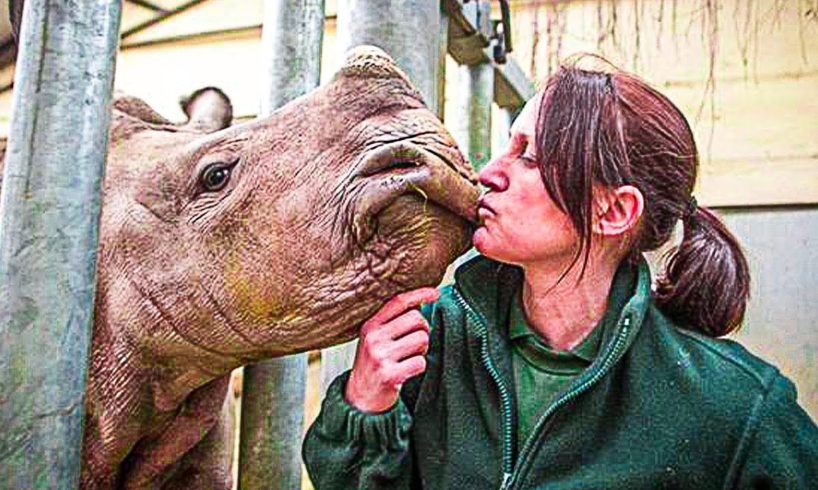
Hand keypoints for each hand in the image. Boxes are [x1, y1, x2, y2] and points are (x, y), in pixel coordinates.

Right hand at [345, 287, 438, 412]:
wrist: (359, 400)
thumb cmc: (372, 366)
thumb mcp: (374, 339)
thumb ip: (392, 322)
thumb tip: (419, 303)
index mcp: (370, 326)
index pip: (398, 302)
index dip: (419, 294)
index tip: (436, 293)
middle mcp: (374, 338)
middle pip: (416, 319)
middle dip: (423, 330)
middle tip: (415, 344)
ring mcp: (381, 357)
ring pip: (422, 339)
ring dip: (422, 350)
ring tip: (409, 358)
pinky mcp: (390, 375)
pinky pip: (421, 362)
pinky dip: (419, 367)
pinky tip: (406, 372)